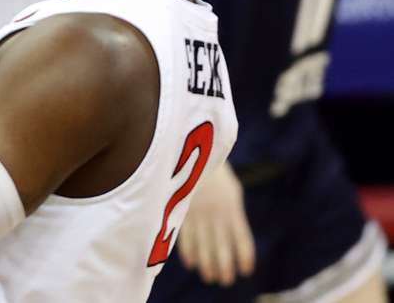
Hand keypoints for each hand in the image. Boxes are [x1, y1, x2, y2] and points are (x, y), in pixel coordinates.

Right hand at [175, 162, 254, 285]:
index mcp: (232, 207)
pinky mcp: (182, 208)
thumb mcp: (231, 189)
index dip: (244, 255)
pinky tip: (191, 263)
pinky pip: (185, 234)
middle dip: (224, 265)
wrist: (192, 148)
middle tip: (225, 280)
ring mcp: (198, 211)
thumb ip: (233, 212)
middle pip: (222, 245)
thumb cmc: (214, 172)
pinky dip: (188, 250)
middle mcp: (216, 212)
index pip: (242, 237)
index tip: (246, 271)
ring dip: (207, 263)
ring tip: (210, 277)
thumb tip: (235, 238)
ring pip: (204, 244)